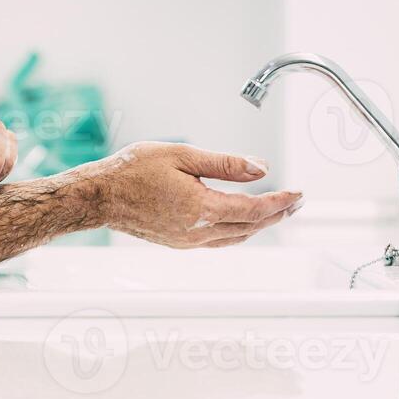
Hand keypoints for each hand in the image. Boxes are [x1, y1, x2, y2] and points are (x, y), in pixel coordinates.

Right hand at [76, 142, 302, 247]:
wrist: (100, 197)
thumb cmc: (133, 171)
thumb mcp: (183, 155)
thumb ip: (225, 164)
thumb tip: (260, 168)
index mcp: (201, 208)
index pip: (254, 209)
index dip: (280, 202)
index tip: (298, 193)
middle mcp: (197, 232)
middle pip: (250, 227)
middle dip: (277, 215)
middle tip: (297, 203)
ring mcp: (187, 241)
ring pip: (236, 238)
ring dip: (260, 226)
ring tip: (278, 213)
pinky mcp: (178, 243)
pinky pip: (218, 242)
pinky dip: (238, 232)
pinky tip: (243, 223)